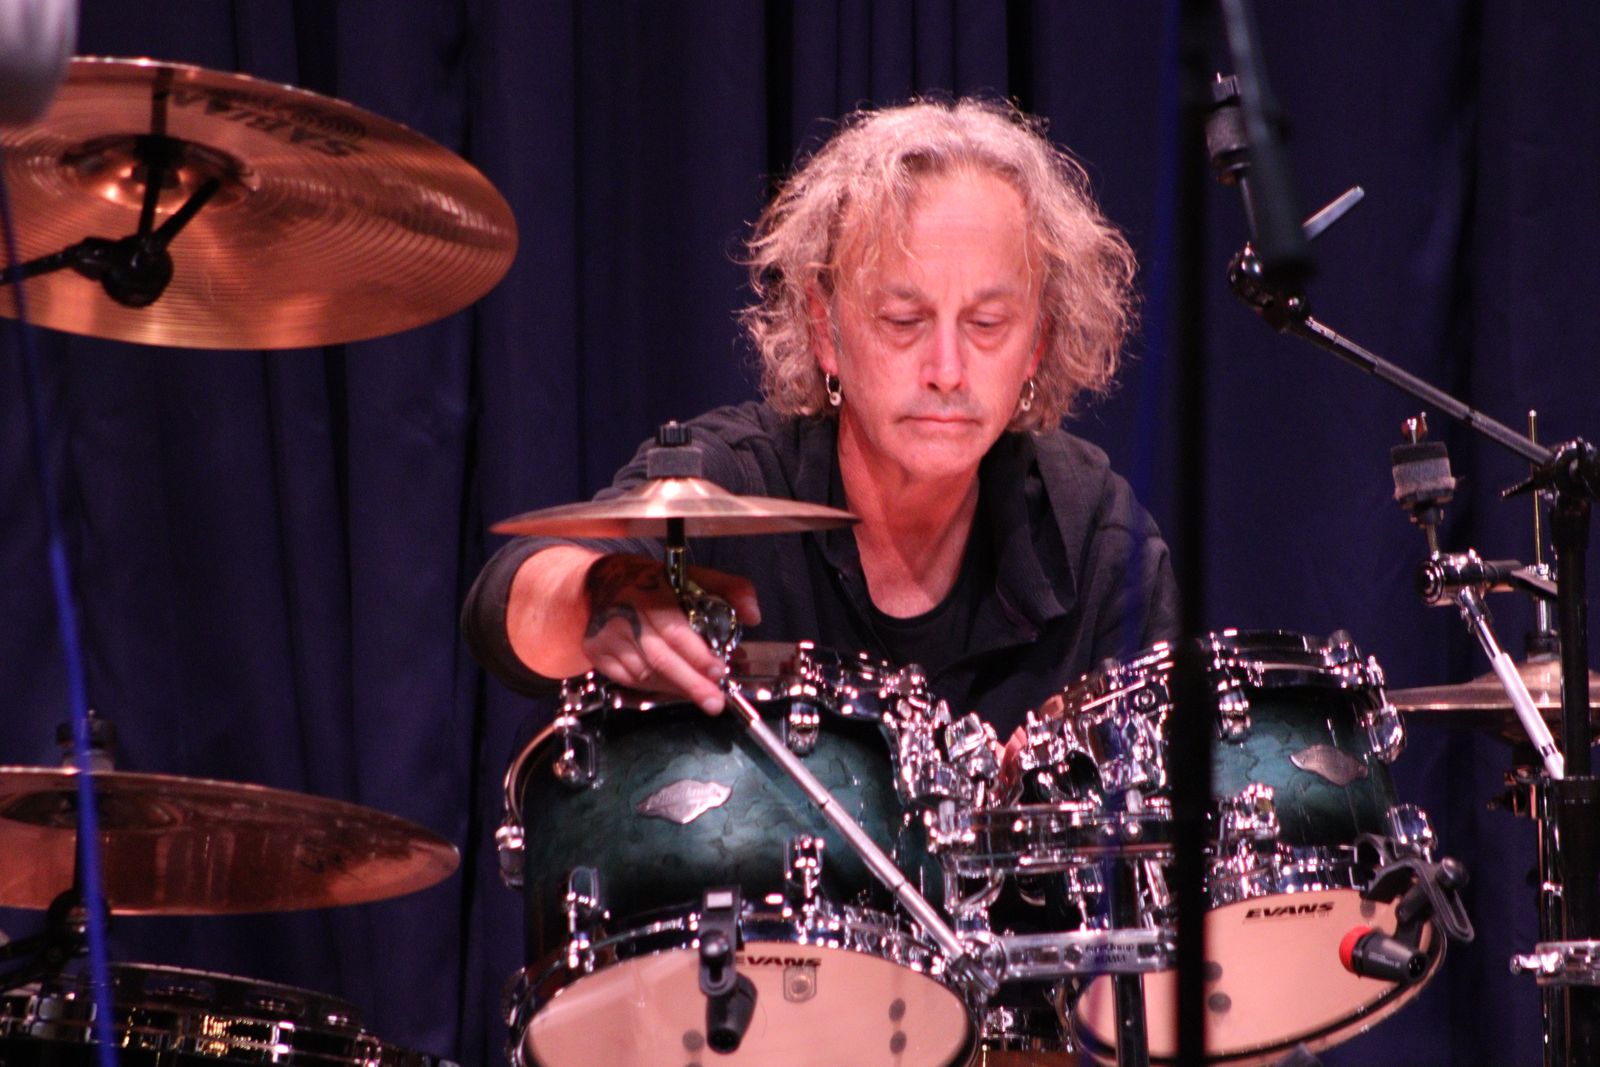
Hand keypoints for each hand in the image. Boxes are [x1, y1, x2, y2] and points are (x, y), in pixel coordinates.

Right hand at [580, 554, 761, 713]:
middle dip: (690, 683)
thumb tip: (753, 615)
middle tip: (714, 701)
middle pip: (660, 659)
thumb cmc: (652, 582)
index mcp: (651, 594)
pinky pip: (631, 681)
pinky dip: (657, 688)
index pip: (674, 630)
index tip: (718, 671)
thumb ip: (729, 589)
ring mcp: (609, 639)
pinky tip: (677, 688)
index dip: (696, 654)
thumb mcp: (692, 575)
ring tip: (703, 695)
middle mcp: (626, 618)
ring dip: (677, 688)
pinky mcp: (599, 655)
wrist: (600, 583)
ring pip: (646, 674)